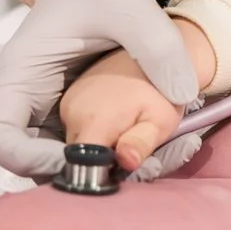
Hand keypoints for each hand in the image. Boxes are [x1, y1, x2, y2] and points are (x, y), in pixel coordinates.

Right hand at [0, 0, 199, 178]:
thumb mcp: (130, 1)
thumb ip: (156, 43)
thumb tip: (181, 95)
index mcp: (20, 72)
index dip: (27, 159)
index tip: (78, 158)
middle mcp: (27, 98)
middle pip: (24, 159)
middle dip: (68, 174)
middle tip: (120, 172)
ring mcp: (50, 108)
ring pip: (56, 160)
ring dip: (93, 171)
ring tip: (140, 163)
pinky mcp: (76, 112)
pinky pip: (85, 146)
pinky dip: (110, 155)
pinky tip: (146, 148)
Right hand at [61, 47, 189, 170]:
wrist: (153, 56)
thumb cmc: (162, 92)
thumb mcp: (160, 121)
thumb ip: (141, 143)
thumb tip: (126, 162)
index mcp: (93, 121)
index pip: (81, 164)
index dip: (99, 173)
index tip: (117, 169)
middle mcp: (72, 112)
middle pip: (78, 155)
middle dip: (99, 159)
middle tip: (125, 147)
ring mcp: (68, 103)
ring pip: (77, 141)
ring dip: (96, 145)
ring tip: (121, 131)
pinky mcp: (69, 98)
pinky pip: (75, 126)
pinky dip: (92, 130)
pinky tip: (111, 120)